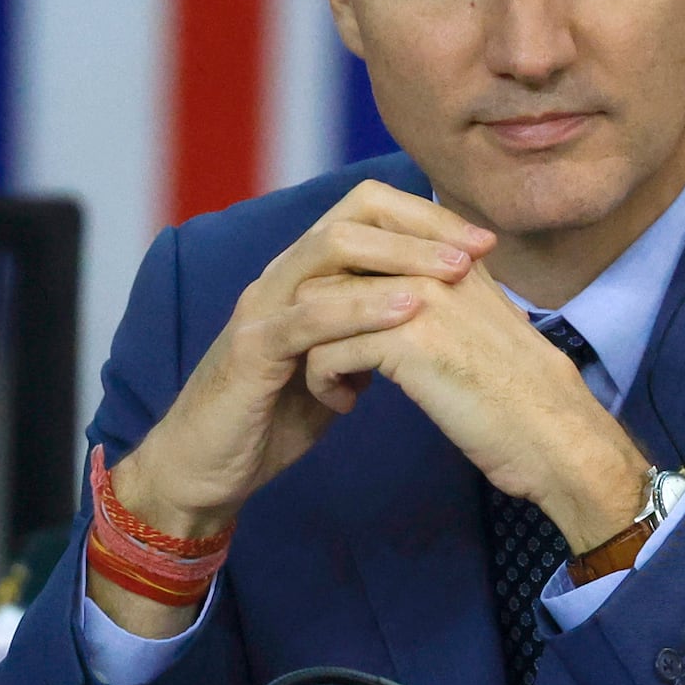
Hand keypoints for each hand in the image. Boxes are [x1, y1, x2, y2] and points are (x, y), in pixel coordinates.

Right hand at [113, 181, 495, 541]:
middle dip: (420, 228)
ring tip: (454, 273)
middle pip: (350, 218)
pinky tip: (407, 311)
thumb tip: (424, 315)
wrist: (203, 469)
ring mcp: (261, 310)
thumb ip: (366, 333)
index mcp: (301, 278)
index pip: (362, 214)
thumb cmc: (269, 419)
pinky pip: (306, 318)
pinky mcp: (250, 351)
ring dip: (399, 258)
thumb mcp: (332, 364)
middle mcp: (279, 280)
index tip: (481, 243)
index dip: (423, 219)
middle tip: (477, 250)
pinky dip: (360, 309)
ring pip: (328, 253)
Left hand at [300, 259, 647, 551]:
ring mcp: (420, 297)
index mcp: (452, 255)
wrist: (555, 436)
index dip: (339, 285)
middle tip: (331, 355)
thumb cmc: (516, 393)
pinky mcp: (406, 341)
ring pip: (318, 305)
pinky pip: (325, 350)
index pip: (366, 239)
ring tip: (335, 382)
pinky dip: (324, 381)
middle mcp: (435, 264)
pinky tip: (347, 403)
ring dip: (314, 347)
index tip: (343, 326)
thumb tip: (383, 292)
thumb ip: (436, 297)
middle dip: (316, 313)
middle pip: (331, 267)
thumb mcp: (475, 325)